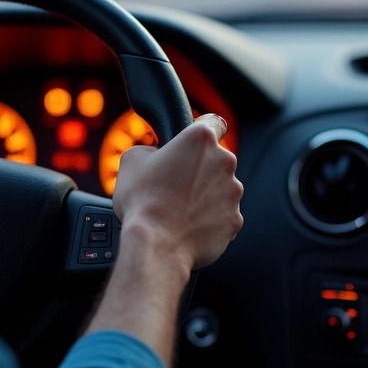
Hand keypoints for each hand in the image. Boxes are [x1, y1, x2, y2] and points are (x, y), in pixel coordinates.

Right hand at [111, 114, 243, 273]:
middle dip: (201, 170)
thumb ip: (150, 149)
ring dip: (207, 195)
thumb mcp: (132, 160)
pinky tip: (190, 226)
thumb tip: (155, 156)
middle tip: (176, 185)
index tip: (193, 145)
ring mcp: (233, 192)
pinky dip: (211, 219)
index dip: (201, 133)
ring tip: (181, 210)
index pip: (213, 123)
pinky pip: (224, 215)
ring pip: (222, 188)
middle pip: (217, 160)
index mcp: (201, 139)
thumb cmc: (143, 201)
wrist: (156, 244)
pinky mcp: (235, 219)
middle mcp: (224, 161)